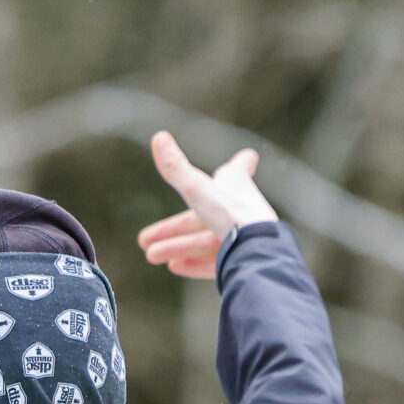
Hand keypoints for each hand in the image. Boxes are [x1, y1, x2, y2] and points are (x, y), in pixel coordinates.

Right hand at [138, 131, 277, 279]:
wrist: (258, 252)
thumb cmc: (232, 214)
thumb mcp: (197, 190)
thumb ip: (176, 169)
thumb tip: (158, 136)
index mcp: (236, 187)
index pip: (237, 171)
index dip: (240, 164)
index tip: (247, 157)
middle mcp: (242, 210)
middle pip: (202, 218)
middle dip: (174, 228)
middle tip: (145, 238)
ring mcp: (243, 238)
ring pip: (205, 242)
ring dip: (177, 247)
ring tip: (151, 255)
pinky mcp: (242, 261)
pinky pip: (216, 263)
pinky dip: (195, 264)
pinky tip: (175, 266)